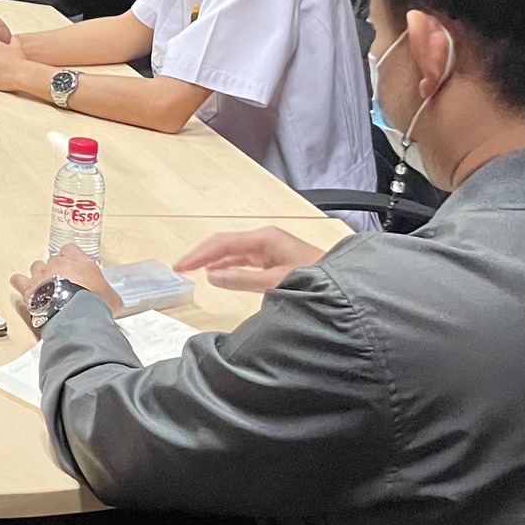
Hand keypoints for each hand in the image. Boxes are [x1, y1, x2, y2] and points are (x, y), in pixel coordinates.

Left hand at [9, 244, 121, 327]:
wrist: (77, 314)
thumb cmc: (96, 305)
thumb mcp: (111, 298)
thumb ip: (107, 294)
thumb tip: (110, 301)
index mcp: (80, 262)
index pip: (70, 249)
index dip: (70, 257)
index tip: (72, 266)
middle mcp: (58, 264)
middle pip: (52, 260)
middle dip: (55, 269)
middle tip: (60, 283)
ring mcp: (42, 274)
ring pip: (36, 267)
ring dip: (39, 275)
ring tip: (43, 287)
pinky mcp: (28, 288)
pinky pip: (18, 280)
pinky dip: (20, 283)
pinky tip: (24, 289)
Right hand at [174, 226, 326, 291]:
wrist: (344, 285)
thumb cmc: (316, 279)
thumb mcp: (276, 282)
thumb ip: (242, 279)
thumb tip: (211, 275)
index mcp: (264, 238)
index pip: (222, 243)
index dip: (199, 254)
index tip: (181, 266)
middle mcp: (265, 239)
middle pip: (225, 243)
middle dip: (201, 254)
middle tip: (180, 268)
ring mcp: (270, 248)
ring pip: (233, 251)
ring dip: (213, 260)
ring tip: (193, 270)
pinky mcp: (274, 259)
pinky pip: (243, 259)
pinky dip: (228, 266)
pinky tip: (219, 273)